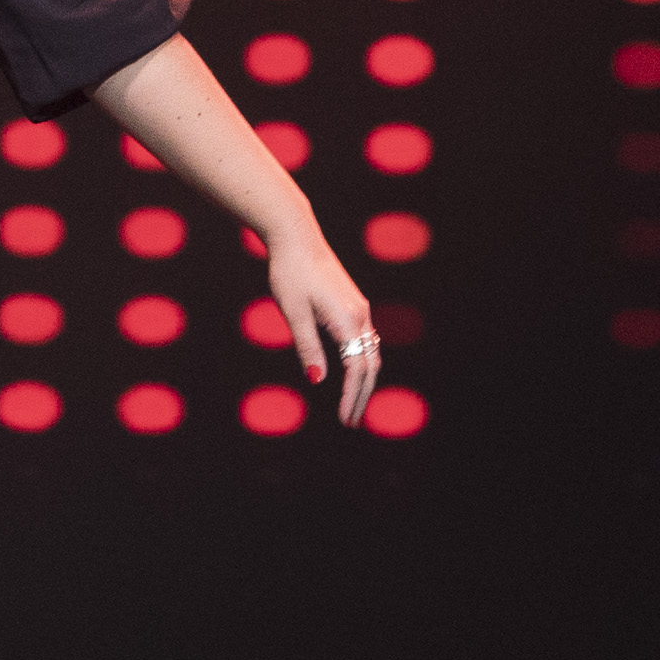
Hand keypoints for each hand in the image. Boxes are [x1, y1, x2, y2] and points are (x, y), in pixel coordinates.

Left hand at [262, 229, 386, 424]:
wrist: (296, 237)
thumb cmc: (289, 273)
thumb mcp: (293, 313)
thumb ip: (306, 347)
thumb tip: (317, 380)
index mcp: (348, 320)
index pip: (357, 370)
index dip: (351, 397)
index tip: (344, 420)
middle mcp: (360, 315)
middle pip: (369, 365)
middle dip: (361, 395)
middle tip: (349, 422)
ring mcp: (359, 308)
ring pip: (369, 353)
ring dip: (363, 381)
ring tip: (351, 403)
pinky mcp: (353, 303)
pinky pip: (364, 340)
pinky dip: (361, 362)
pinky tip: (350, 373)